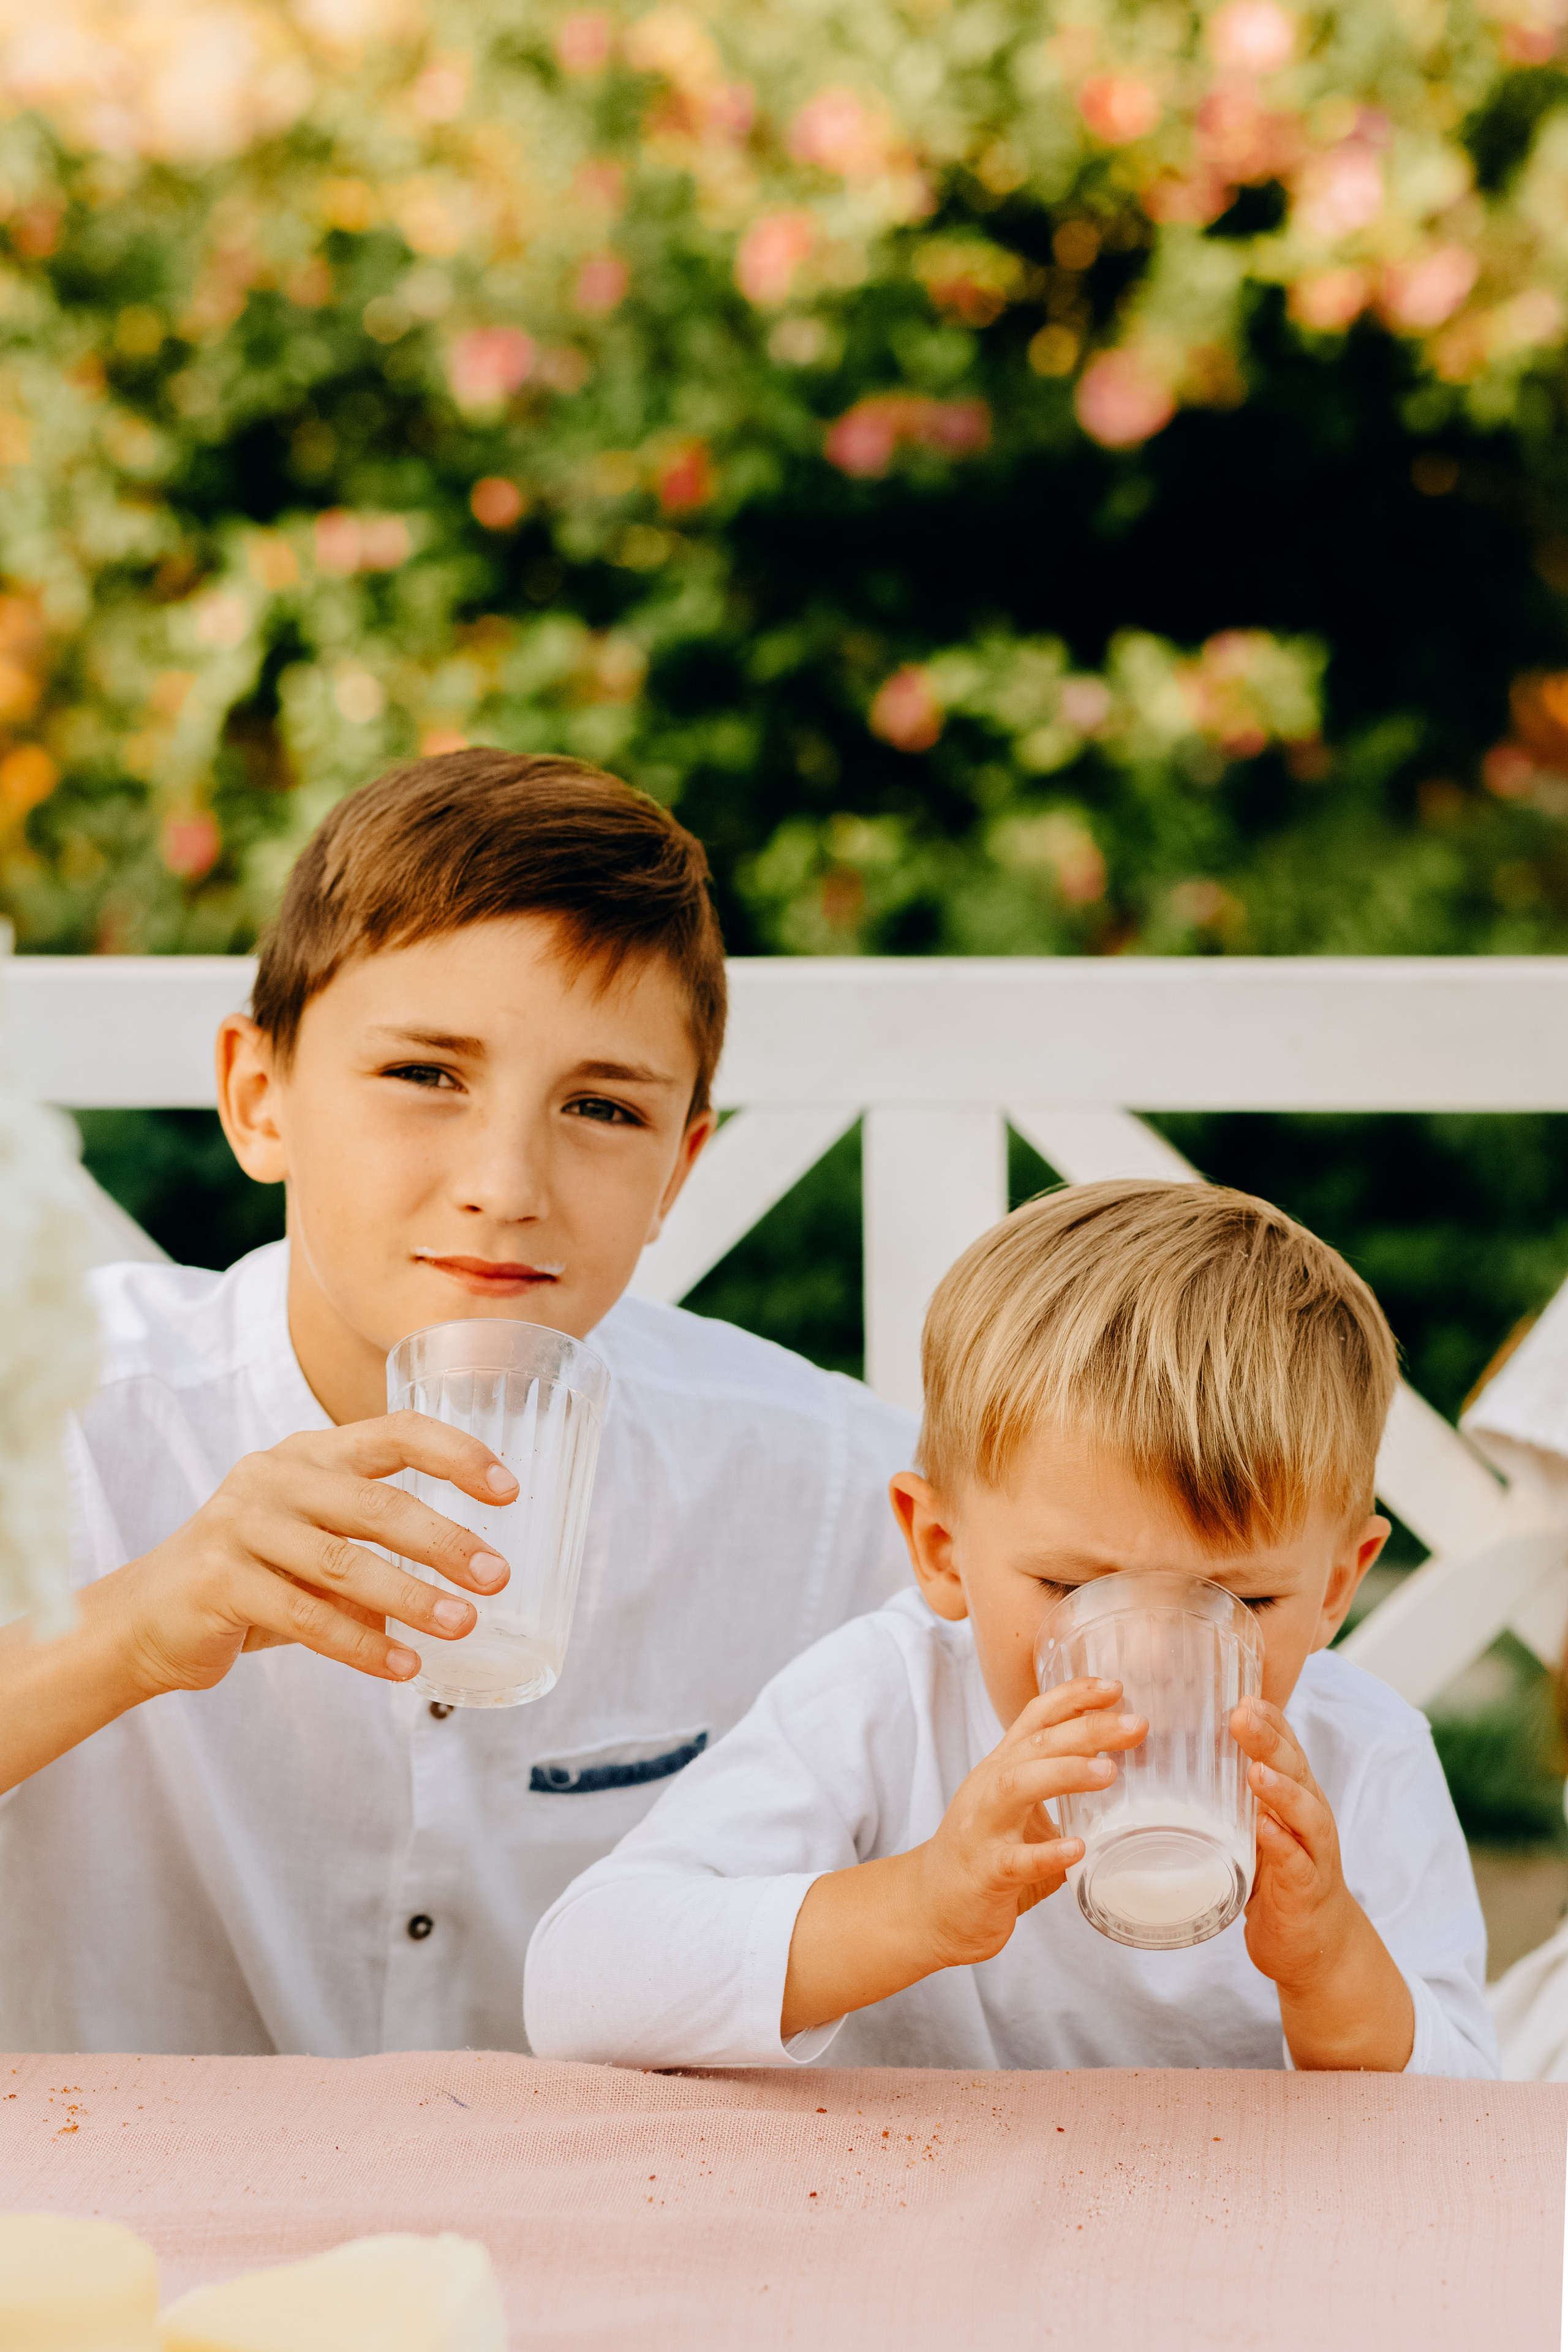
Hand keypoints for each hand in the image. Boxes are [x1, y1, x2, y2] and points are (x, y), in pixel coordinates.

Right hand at [113, 1412, 519, 1698]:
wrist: (147, 1618)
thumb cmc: (253, 1576)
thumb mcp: (317, 1545)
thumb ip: (377, 1546)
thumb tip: (471, 1573)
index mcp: (310, 1453)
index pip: (395, 1432)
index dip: (456, 1455)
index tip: (508, 1491)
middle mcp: (276, 1476)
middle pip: (378, 1503)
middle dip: (446, 1541)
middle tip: (498, 1577)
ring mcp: (242, 1524)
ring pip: (345, 1562)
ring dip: (412, 1597)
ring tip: (462, 1624)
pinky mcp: (219, 1580)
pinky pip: (305, 1615)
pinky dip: (360, 1644)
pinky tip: (402, 1666)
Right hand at [912, 1678, 1147, 1968]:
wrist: (932, 1906)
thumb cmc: (983, 1853)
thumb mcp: (1017, 1806)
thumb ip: (1056, 1787)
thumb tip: (1123, 1774)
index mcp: (1002, 1767)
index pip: (1035, 1718)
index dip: (1073, 1696)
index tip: (1115, 1686)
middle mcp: (990, 1787)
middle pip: (1036, 1744)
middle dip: (1087, 1729)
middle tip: (1135, 1725)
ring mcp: (984, 1828)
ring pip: (1018, 1786)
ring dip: (1065, 1773)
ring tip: (1108, 1772)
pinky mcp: (986, 1871)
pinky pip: (1016, 1860)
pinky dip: (1046, 1852)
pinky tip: (1076, 1849)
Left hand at [1231, 1697, 1355, 1984]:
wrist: (1316, 1944)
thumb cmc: (1277, 1876)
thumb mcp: (1254, 1827)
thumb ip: (1231, 1794)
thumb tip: (1177, 1756)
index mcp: (1294, 1795)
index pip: (1286, 1748)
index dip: (1268, 1720)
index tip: (1243, 1693)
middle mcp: (1309, 1816)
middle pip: (1294, 1770)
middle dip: (1270, 1740)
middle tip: (1242, 1715)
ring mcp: (1312, 1852)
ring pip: (1305, 1813)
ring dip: (1281, 1790)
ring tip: (1257, 1769)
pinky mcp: (1306, 1888)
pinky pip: (1296, 1863)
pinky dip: (1282, 1845)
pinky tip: (1265, 1830)